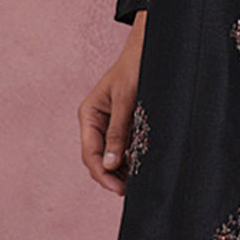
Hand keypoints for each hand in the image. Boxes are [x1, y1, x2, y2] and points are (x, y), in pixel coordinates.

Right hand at [78, 12, 147, 195]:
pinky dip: (130, 159)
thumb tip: (110, 164)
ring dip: (122, 170)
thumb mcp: (126, 99)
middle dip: (112, 176)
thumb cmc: (135, 68)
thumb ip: (118, 131)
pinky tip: (141, 168)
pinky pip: (124, 148)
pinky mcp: (124, 125)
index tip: (118, 188)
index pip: (90, 153)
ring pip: (111, 156)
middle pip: (99, 158)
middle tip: (130, 191)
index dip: (102, 173)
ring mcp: (110, 124)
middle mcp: (96, 122)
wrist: (150, 48)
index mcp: (89, 114)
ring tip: (138, 183)